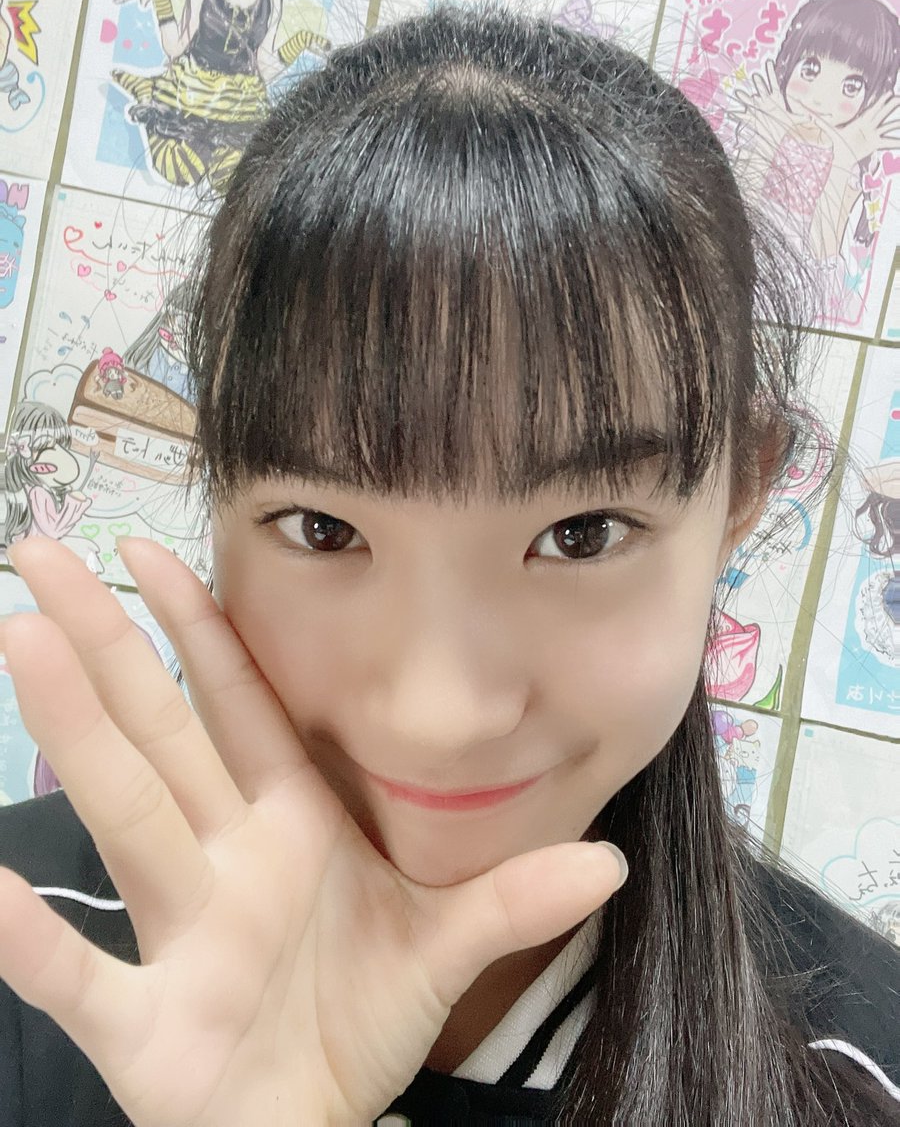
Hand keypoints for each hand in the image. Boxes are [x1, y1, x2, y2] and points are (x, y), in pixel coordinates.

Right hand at [0, 538, 625, 1126]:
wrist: (323, 1122)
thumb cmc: (362, 1015)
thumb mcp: (444, 946)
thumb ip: (513, 899)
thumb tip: (613, 859)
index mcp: (287, 824)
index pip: (235, 705)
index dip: (196, 629)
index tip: (150, 552)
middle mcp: (222, 860)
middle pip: (157, 733)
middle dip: (103, 646)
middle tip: (40, 557)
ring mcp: (180, 937)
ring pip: (123, 814)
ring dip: (74, 732)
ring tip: (24, 642)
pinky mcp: (147, 1028)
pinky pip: (78, 977)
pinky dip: (29, 940)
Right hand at [732, 59, 796, 149]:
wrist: (773, 136)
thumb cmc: (782, 125)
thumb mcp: (794, 120)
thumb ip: (803, 117)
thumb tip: (818, 116)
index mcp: (775, 98)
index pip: (773, 82)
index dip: (770, 72)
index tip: (769, 61)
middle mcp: (765, 100)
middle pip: (761, 88)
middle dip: (758, 82)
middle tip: (756, 76)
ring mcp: (756, 108)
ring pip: (749, 99)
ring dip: (744, 96)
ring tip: (739, 93)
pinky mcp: (750, 118)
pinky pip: (742, 115)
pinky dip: (737, 114)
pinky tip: (732, 112)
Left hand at [823, 92, 899, 172]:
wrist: (841, 157)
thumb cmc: (837, 143)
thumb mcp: (830, 130)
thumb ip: (821, 121)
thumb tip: (809, 113)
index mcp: (861, 121)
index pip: (873, 109)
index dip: (881, 101)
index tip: (890, 93)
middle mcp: (870, 126)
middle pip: (883, 113)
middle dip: (891, 106)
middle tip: (898, 99)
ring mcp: (874, 134)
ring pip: (888, 127)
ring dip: (897, 123)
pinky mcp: (876, 144)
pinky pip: (888, 142)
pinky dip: (896, 142)